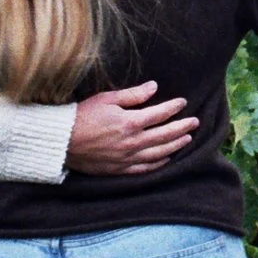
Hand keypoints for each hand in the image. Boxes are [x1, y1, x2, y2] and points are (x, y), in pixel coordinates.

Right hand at [66, 80, 196, 176]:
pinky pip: (144, 169)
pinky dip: (158, 164)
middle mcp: (132, 142)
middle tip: (195, 122)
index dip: (174, 107)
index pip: (160, 114)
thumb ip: (134, 95)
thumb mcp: (108, 99)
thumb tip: (154, 87)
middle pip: (165, 135)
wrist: (61, 141)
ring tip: (188, 139)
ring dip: (175, 145)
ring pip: (159, 153)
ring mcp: (126, 158)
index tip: (183, 102)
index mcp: (130, 122)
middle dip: (183, 127)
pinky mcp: (119, 169)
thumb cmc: (83, 116)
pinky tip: (167, 158)